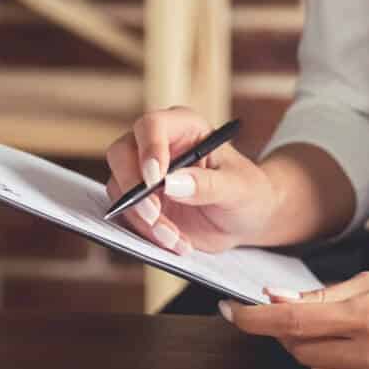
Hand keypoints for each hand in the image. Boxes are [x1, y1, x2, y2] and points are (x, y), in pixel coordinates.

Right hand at [102, 108, 280, 255]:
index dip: (149, 150)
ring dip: (142, 219)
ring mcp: (142, 173)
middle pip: (121, 154)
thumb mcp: (239, 188)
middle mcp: (157, 144)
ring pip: (120, 190)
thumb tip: (171, 184)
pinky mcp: (138, 202)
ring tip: (176, 239)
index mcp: (184, 126)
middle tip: (155, 215)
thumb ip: (209, 184)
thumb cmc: (248, 192)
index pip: (152, 126)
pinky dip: (146, 233)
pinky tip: (176, 243)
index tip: (156, 180)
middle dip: (134, 188)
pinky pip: (127, 215)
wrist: (246, 217)